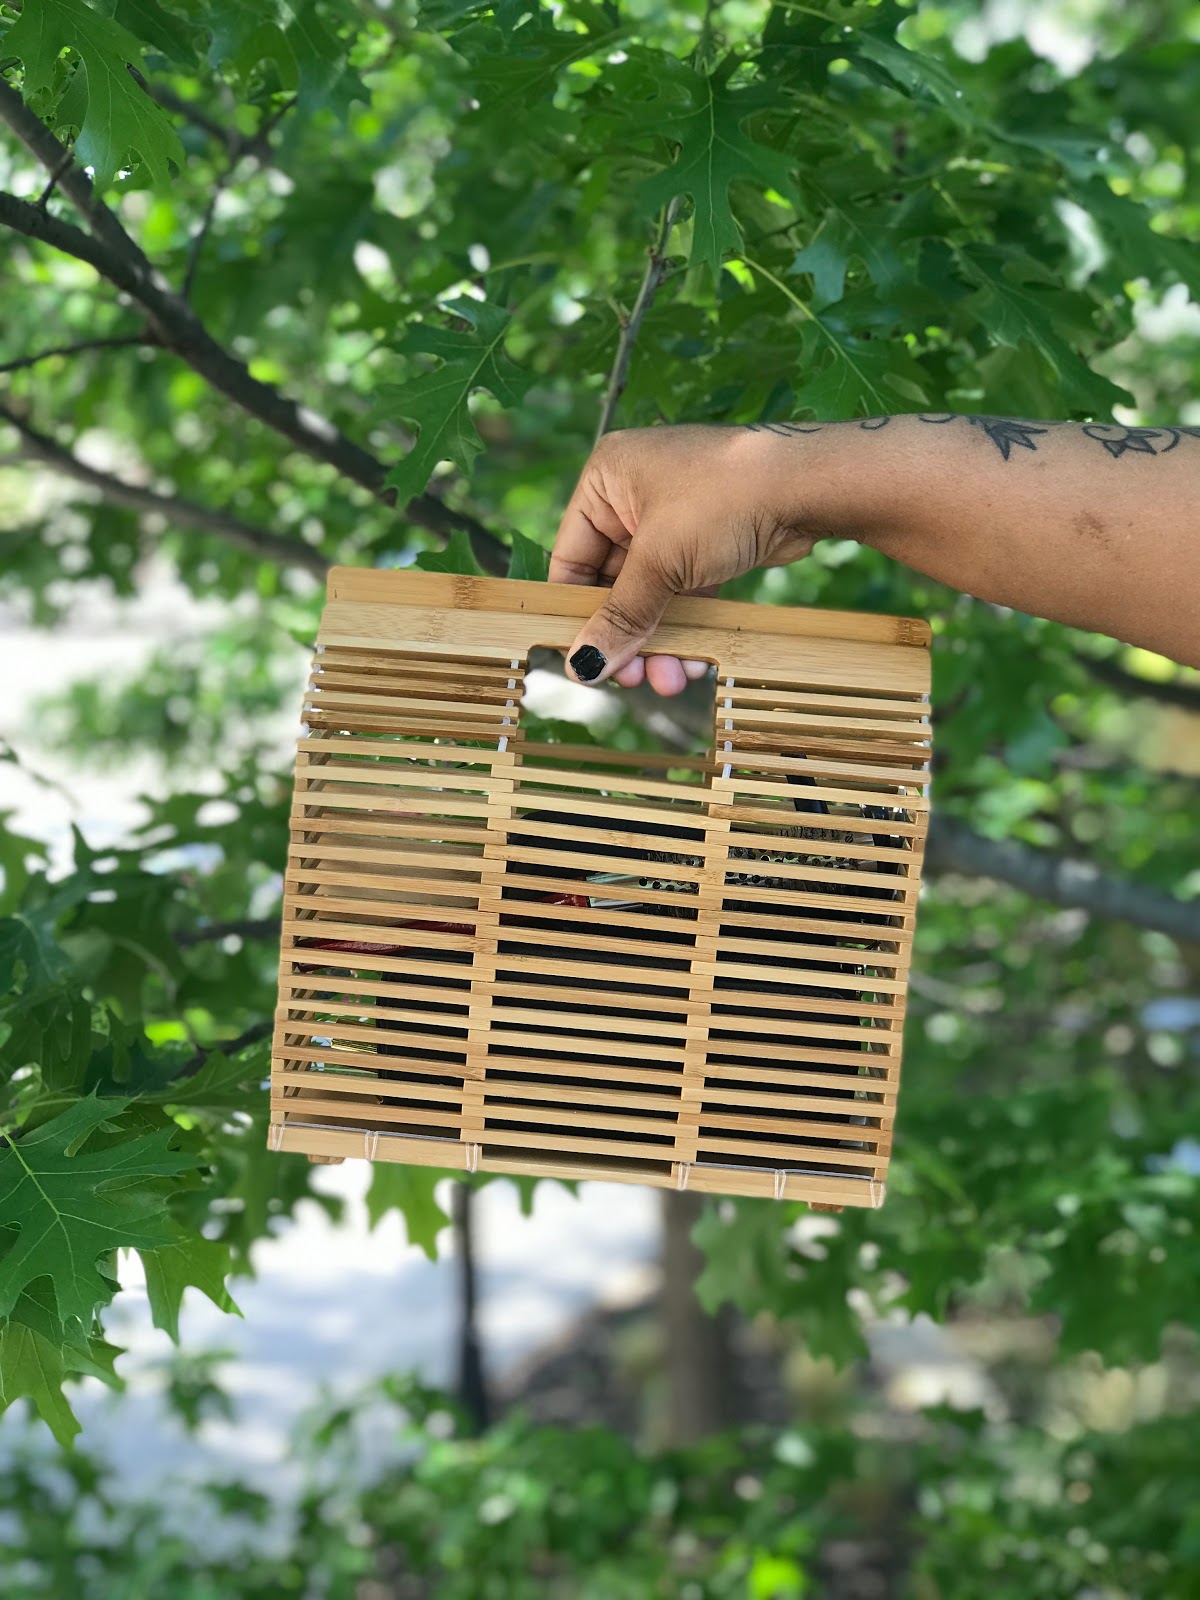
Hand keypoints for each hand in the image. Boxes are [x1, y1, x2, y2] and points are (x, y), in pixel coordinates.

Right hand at [550, 424, 816, 693]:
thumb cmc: (724, 500)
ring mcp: (674, 520)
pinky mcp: (708, 543)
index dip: (575, 613)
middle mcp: (634, 495)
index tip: (580, 661)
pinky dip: (687, 625)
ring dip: (658, 640)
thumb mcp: (662, 561)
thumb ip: (621, 615)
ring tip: (670, 681)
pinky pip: (684, 592)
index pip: (571, 557)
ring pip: (651, 594)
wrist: (809, 486)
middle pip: (612, 583)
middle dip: (625, 635)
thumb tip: (583, 666)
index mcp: (607, 479)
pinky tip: (694, 662)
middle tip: (630, 680)